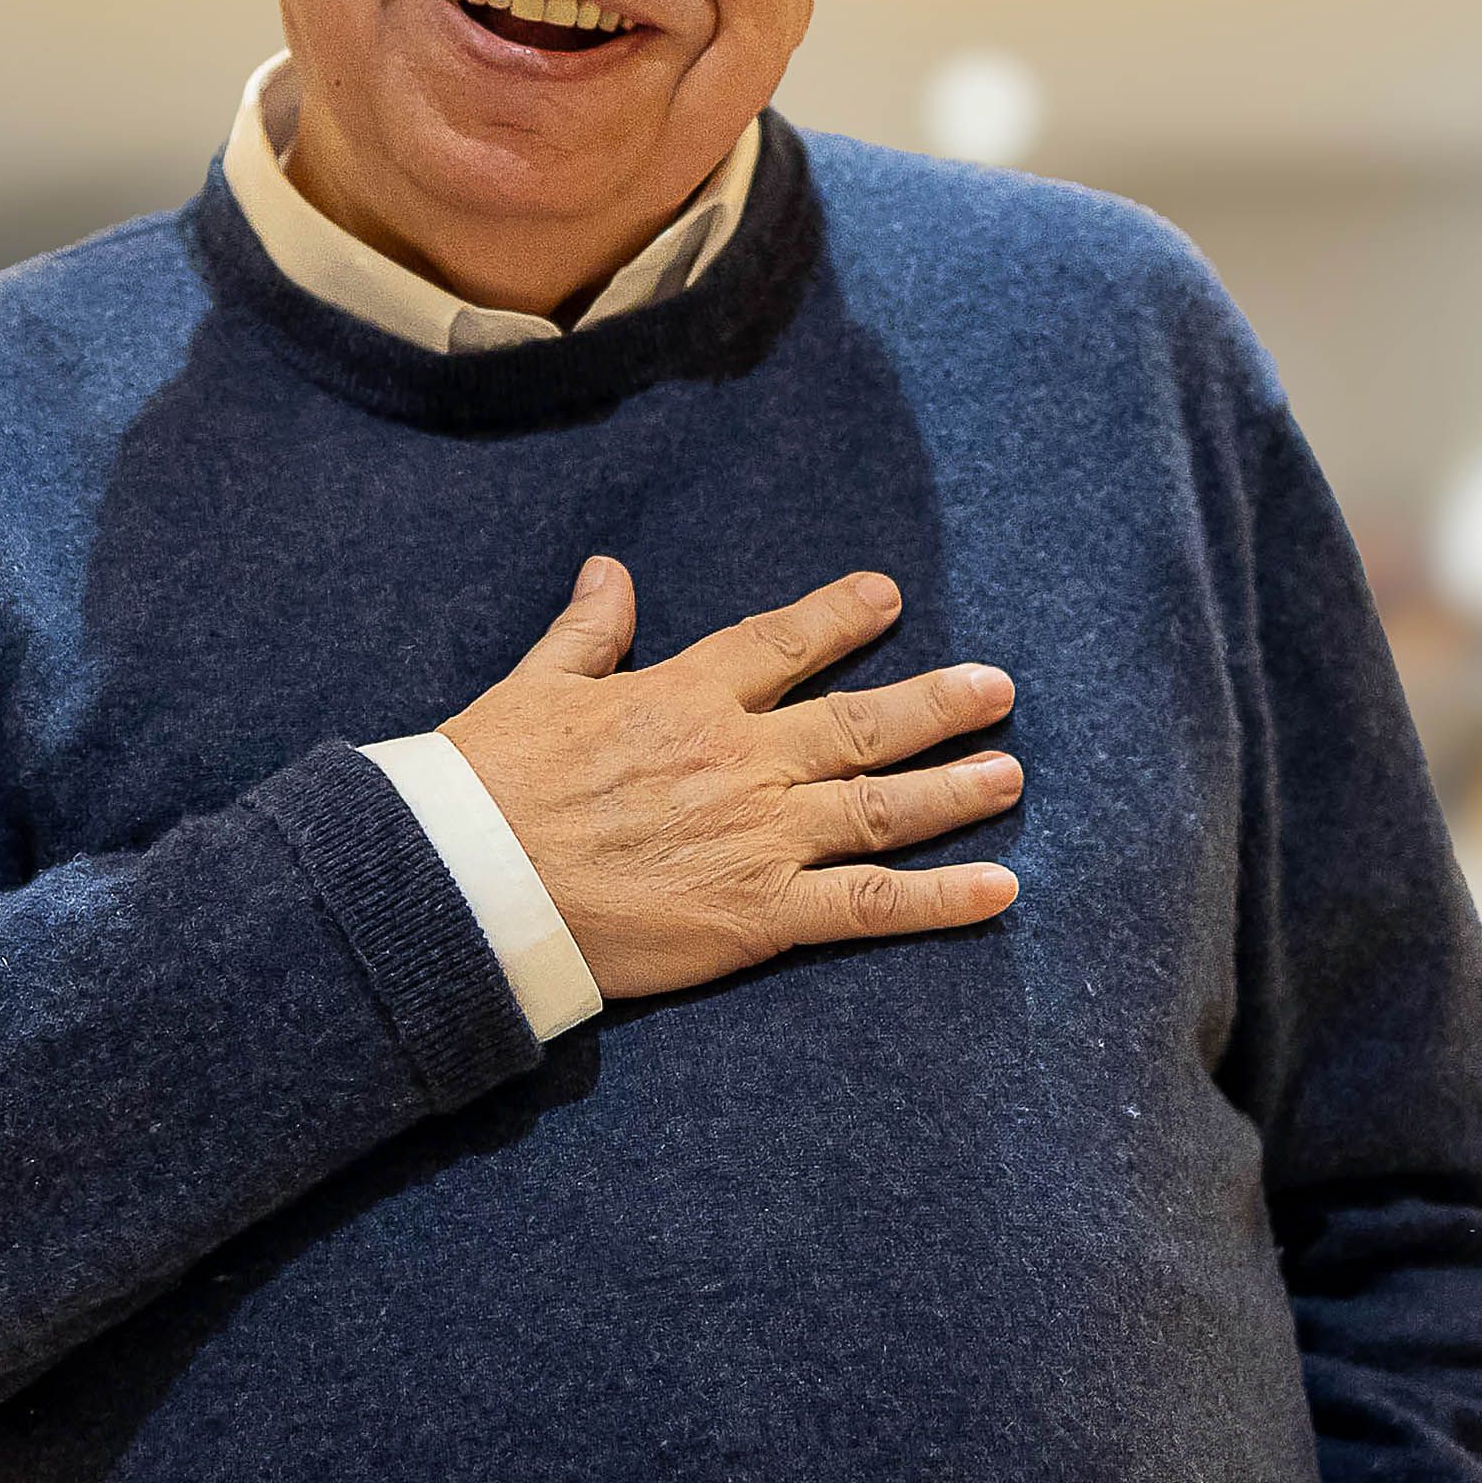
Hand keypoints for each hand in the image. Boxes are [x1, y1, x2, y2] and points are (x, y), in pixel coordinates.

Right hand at [437, 560, 1020, 1001]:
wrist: (471, 883)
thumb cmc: (489, 785)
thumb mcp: (534, 688)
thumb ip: (587, 632)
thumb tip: (609, 571)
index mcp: (685, 697)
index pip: (781, 643)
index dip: (838, 618)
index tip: (886, 597)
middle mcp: (741, 759)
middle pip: (862, 724)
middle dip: (937, 704)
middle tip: (996, 688)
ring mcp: (759, 837)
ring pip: (881, 807)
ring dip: (955, 790)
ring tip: (1010, 773)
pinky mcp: (758, 912)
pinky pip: (868, 904)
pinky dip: (939, 901)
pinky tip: (998, 890)